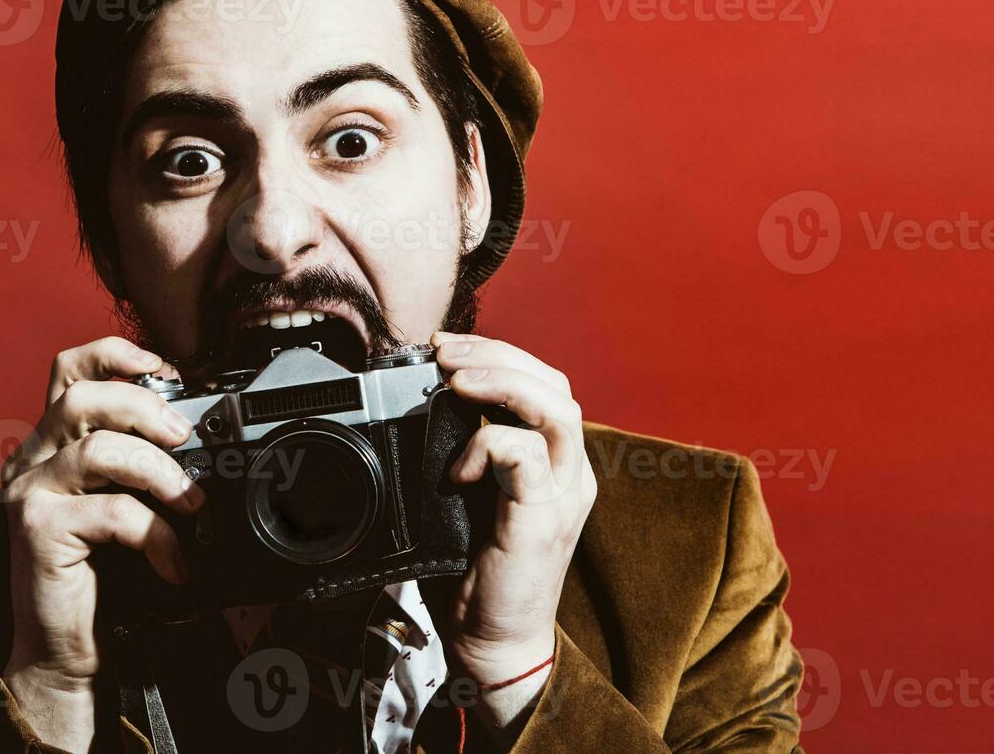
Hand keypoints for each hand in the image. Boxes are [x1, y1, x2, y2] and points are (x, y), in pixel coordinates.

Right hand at [0, 337, 202, 751]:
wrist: (66, 645)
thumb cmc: (104, 570)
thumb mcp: (127, 500)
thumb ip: (145, 461)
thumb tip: (205, 431)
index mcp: (54, 440)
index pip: (69, 369)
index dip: (116, 354)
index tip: (167, 369)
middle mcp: (33, 458)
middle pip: (83, 396)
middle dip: (145, 408)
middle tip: (185, 438)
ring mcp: (30, 492)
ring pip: (100, 450)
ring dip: (160, 472)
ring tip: (192, 502)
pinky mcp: (36, 529)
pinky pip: (112, 512)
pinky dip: (157, 535)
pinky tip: (175, 560)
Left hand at [429, 331, 596, 736]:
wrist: (493, 644)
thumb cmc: (476, 575)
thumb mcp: (465, 498)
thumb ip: (462, 452)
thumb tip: (423, 407)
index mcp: (555, 462)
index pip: (543, 383)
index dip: (498, 354)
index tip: (446, 349)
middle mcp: (569, 472)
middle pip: (554, 383)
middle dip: (497, 354)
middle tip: (445, 352)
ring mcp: (563, 494)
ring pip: (555, 407)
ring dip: (501, 382)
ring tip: (456, 380)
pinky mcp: (545, 518)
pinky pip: (528, 455)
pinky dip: (488, 446)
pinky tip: (458, 468)